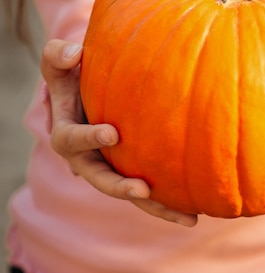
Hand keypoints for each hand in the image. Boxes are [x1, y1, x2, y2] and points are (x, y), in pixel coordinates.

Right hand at [40, 39, 197, 226]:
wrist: (87, 89)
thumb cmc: (73, 73)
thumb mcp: (59, 61)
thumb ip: (59, 55)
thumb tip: (76, 53)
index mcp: (66, 134)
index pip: (73, 139)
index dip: (90, 137)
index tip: (112, 133)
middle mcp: (87, 159)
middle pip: (101, 179)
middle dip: (120, 187)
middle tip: (142, 190)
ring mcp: (111, 168)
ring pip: (131, 194)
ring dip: (156, 207)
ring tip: (188, 218)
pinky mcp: (131, 170)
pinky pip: (150, 190)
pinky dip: (170, 202)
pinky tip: (197, 212)